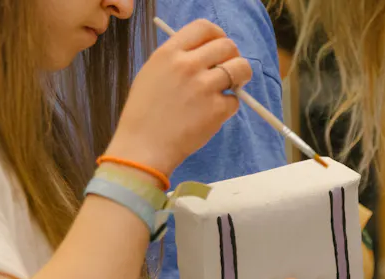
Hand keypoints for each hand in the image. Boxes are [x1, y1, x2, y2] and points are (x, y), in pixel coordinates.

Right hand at [107, 20, 252, 175]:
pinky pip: (235, 100)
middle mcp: (187, 65)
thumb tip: (205, 53)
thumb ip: (177, 59)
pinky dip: (228, 107)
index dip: (218, 36)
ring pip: (240, 69)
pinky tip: (212, 114)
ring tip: (230, 88)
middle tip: (230, 71)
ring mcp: (204, 87)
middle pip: (227, 46)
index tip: (221, 47)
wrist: (143, 145)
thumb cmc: (145, 112)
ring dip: (241, 78)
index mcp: (169, 53)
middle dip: (234, 57)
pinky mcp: (216, 109)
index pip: (204, 28)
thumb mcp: (153, 73)